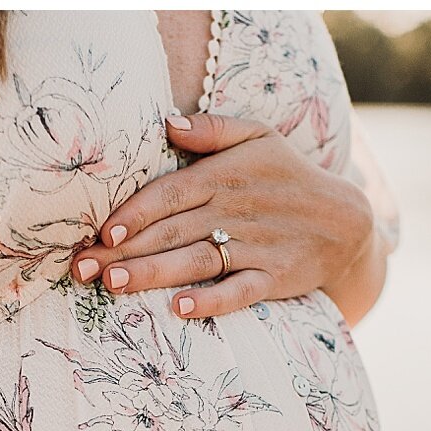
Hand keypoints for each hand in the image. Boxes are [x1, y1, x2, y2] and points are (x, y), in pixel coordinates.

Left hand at [69, 112, 376, 319]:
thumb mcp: (259, 137)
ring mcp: (254, 247)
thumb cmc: (290, 177)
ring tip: (115, 284)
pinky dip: (213, 300)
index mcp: (224, 177)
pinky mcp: (273, 278)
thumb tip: (168, 122)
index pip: (170, 194)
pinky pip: (240, 291)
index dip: (135, 212)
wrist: (347, 222)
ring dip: (154, 273)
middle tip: (84, 267)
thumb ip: (213, 129)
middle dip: (125, 251)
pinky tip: (183, 308)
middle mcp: (234, 212)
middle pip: (171, 232)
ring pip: (196, 261)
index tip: (103, 231)